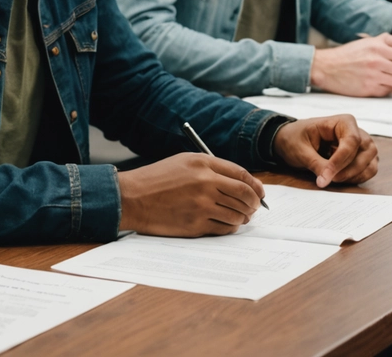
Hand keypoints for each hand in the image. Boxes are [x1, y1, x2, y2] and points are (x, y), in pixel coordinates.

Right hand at [118, 152, 263, 235]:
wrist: (132, 198)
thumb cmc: (156, 179)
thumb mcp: (182, 162)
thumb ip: (209, 169)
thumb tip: (238, 183)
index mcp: (202, 163)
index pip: (241, 174)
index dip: (255, 185)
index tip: (260, 192)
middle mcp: (205, 182)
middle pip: (245, 195)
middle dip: (254, 203)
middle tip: (254, 207)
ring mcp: (202, 204)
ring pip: (238, 214)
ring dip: (243, 217)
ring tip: (239, 216)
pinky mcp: (197, 224)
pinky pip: (225, 228)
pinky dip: (231, 227)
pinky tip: (226, 224)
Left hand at [272, 115, 376, 187]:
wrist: (292, 140)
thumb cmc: (295, 139)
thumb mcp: (301, 150)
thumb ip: (316, 164)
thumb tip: (327, 180)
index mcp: (341, 122)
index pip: (351, 141)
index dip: (341, 160)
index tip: (328, 174)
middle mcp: (356, 132)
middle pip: (364, 153)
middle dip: (347, 169)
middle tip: (328, 178)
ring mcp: (362, 146)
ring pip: (369, 164)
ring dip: (352, 175)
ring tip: (331, 178)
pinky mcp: (362, 158)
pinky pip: (368, 171)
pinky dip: (356, 178)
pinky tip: (339, 178)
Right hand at [310, 34, 391, 95]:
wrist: (325, 67)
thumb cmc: (347, 55)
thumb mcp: (366, 43)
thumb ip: (386, 45)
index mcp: (377, 44)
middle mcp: (377, 57)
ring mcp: (373, 72)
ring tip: (389, 79)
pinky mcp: (369, 87)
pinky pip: (389, 90)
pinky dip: (387, 88)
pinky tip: (377, 84)